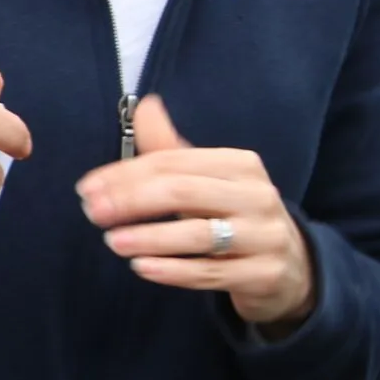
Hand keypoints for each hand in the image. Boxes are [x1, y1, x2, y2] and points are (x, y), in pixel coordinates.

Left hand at [76, 96, 314, 329]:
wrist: (292, 266)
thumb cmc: (236, 216)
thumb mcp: (209, 181)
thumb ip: (171, 150)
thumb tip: (145, 105)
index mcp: (241, 165)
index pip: (175, 162)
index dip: (127, 174)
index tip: (88, 188)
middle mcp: (257, 196)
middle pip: (185, 192)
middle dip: (132, 201)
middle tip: (93, 213)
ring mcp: (264, 236)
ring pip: (199, 235)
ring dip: (150, 237)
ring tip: (113, 241)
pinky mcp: (264, 274)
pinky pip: (212, 272)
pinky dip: (174, 271)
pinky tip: (142, 267)